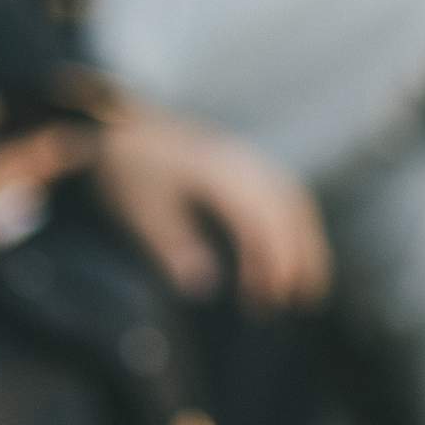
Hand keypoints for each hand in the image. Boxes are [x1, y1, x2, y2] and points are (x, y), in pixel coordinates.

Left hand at [93, 108, 331, 314]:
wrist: (119, 123)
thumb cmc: (129, 168)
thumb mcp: (139, 208)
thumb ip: (173, 245)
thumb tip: (205, 286)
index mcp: (217, 172)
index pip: (261, 215)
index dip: (276, 256)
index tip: (279, 293)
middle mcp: (241, 162)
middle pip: (289, 207)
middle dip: (303, 255)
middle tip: (305, 301)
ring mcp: (245, 161)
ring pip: (291, 201)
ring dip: (304, 244)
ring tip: (305, 290)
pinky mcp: (242, 166)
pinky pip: (281, 195)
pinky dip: (290, 230)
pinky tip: (279, 263)